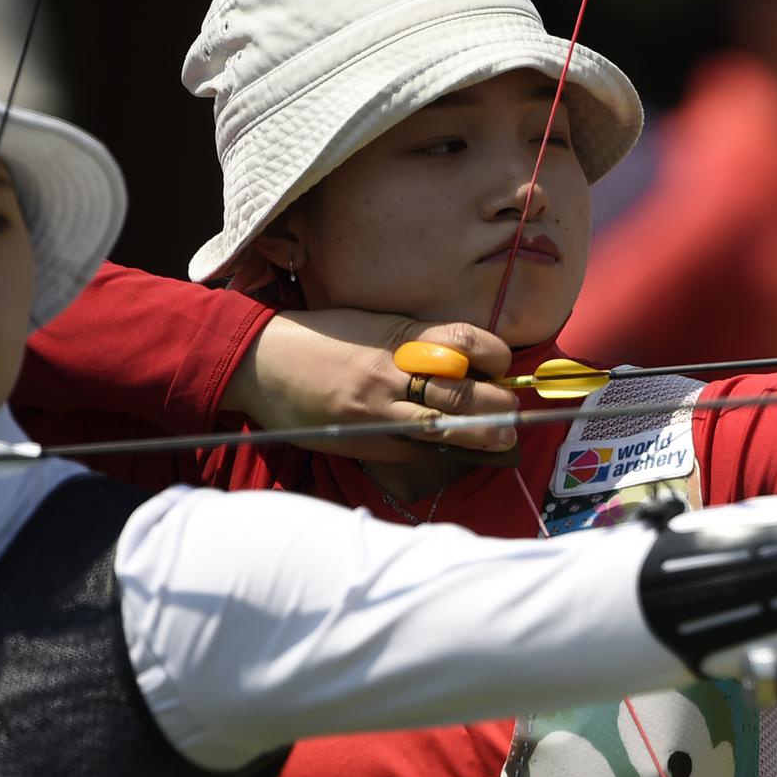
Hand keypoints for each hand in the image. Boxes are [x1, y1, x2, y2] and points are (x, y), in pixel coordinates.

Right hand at [223, 310, 520, 460]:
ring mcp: (377, 411)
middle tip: (515, 412)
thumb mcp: (375, 324)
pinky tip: (459, 452)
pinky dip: (442, 451)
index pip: (466, 342)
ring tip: (504, 439)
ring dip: (483, 437)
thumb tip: (472, 364)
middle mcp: (390, 373)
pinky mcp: (364, 440)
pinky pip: (415, 450)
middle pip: (462, 394)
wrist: (261, 363)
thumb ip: (422, 341)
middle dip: (499, 406)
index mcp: (397, 336)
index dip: (496, 355)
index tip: (504, 365)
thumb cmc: (325, 338)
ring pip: (443, 429)